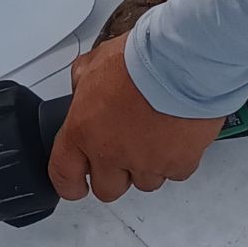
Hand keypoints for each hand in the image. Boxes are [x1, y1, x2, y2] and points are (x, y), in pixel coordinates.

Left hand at [48, 36, 223, 202]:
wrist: (184, 61)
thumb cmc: (143, 58)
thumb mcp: (97, 60)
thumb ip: (83, 80)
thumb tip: (82, 86)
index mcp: (83, 131)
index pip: (64, 174)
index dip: (70, 185)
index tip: (76, 185)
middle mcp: (111, 153)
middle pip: (106, 189)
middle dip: (114, 174)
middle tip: (123, 153)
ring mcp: (146, 162)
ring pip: (144, 183)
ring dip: (147, 166)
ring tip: (155, 136)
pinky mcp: (178, 163)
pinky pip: (175, 173)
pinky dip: (176, 159)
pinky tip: (176, 136)